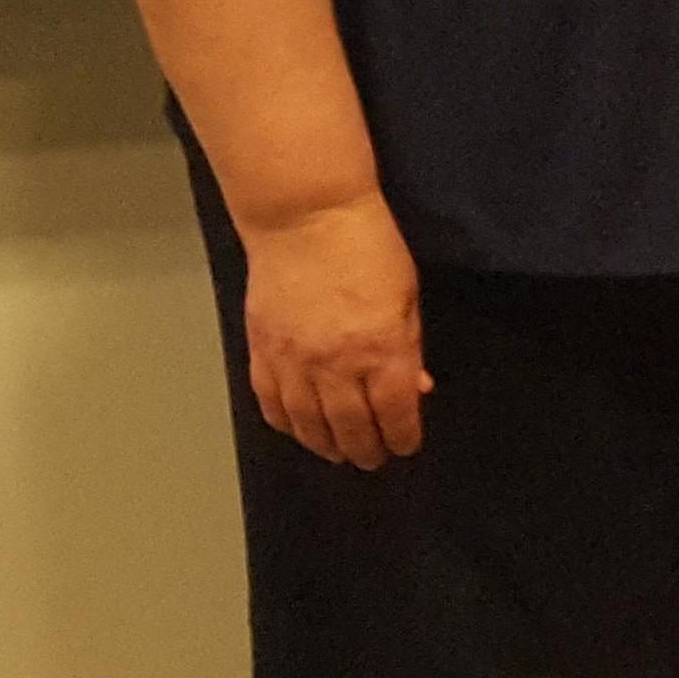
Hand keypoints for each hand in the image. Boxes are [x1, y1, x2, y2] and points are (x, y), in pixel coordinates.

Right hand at [238, 192, 428, 469]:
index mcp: (382, 350)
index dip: (403, 437)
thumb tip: (416, 389)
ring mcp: (293, 361)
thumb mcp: (408, 298)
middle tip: (373, 459)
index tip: (406, 446)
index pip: (395, 414)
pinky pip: (271, 403)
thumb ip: (411, 348)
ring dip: (326, 446)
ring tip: (339, 453)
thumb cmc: (368, 248)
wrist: (306, 218)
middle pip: (351, 429)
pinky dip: (286, 424)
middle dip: (366, 450)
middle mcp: (336, 364)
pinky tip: (299, 430)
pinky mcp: (261, 351)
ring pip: (308, 425)